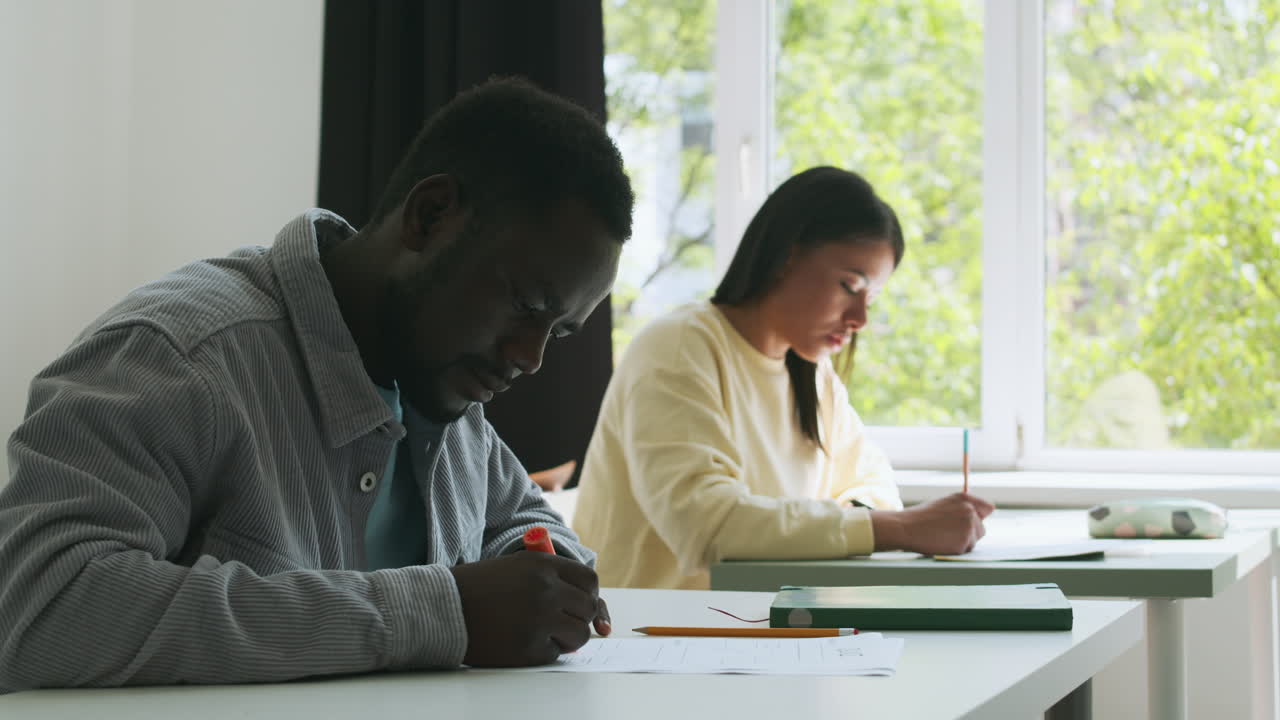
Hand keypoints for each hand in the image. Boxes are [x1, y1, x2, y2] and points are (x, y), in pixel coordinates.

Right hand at [449, 551, 605, 666]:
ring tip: (542, 633)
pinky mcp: (529, 647)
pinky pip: (555, 653)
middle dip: (579, 618)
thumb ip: (551, 578)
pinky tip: (520, 641)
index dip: (589, 594)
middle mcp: (546, 589)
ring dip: (566, 638)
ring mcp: (539, 619)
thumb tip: (591, 604)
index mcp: (543, 565)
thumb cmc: (478, 588)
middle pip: (589, 608)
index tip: (581, 603)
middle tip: (561, 622)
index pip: (589, 580)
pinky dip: (543, 651)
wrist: (442, 608)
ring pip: (579, 634)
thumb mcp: (516, 567)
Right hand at [870, 492, 994, 554]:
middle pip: (981, 528)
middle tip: (946, 531)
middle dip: (969, 533)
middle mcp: (970, 510)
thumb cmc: (922, 517)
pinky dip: (956, 550)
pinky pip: (967, 550)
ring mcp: (969, 526)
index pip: (987, 508)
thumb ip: (965, 506)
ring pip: (975, 540)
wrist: (906, 528)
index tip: (965, 521)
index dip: (978, 517)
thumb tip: (989, 511)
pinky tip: (942, 543)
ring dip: (963, 542)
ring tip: (943, 536)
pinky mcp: (965, 542)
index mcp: (965, 498)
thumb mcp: (944, 503)